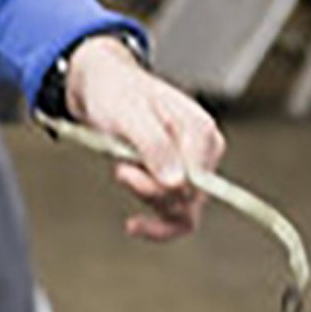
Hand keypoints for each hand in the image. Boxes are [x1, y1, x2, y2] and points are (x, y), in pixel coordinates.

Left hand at [52, 36, 225, 241]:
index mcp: (201, 130)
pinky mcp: (181, 180)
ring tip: (123, 172)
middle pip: (189, 200)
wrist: (104, 88)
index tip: (123, 172)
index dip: (157, 187)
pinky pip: (178, 217)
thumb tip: (177, 184)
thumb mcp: (128, 114)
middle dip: (149, 194)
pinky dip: (156, 224)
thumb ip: (154, 146)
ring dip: (147, 200)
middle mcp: (206, 151)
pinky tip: (134, 224)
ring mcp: (195, 168)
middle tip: (120, 169)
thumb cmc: (116, 94)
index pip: (194, 181)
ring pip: (182, 212)